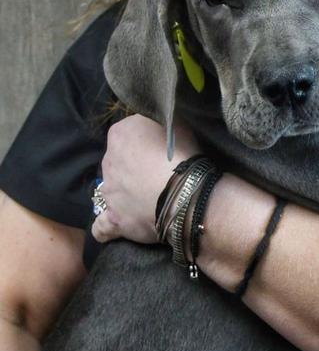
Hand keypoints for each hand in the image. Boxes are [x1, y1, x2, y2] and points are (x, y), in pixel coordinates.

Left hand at [91, 115, 198, 244]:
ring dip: (125, 192)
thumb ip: (157, 123)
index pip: (127, 133)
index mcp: (119, 134)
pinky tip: (120, 222)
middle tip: (156, 172)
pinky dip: (108, 225)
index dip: (143, 140)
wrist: (185, 192)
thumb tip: (155, 127)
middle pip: (117, 161)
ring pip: (111, 190)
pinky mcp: (114, 219)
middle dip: (132, 166)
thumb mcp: (174, 123)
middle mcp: (108, 161)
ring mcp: (108, 192)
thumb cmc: (182, 153)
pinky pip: (102, 226)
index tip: (159, 147)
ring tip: (148, 198)